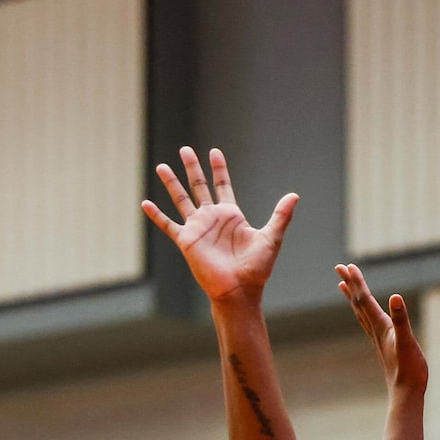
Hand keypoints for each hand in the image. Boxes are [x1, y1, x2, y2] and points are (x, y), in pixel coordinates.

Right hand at [142, 148, 296, 307]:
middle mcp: (212, 219)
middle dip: (192, 168)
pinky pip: (168, 225)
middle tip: (185, 149)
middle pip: (199, 187)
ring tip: (162, 167)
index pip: (222, 185)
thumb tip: (294, 195)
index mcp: (231, 215)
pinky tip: (145, 203)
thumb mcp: (271, 238)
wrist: (239, 290)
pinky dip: (157, 215)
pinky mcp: (186, 241)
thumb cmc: (256, 268)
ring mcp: (198, 229)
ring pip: (181, 200)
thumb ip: (281, 216)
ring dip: (172, 183)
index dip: (219, 169)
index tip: (214, 152)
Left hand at [336, 264, 426, 396]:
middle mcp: (375, 331)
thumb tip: (395, 298)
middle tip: (340, 267)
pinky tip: (364, 312)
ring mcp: (377, 338)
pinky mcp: (383, 345)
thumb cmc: (409, 370)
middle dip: (350, 284)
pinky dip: (362, 312)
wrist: (406, 394)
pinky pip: (368, 323)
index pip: (364, 300)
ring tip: (343, 285)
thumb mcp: (407, 342)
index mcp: (381, 327)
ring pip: (360, 313)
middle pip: (358, 303)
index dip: (357, 282)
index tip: (348, 266)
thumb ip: (401, 319)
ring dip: (352, 297)